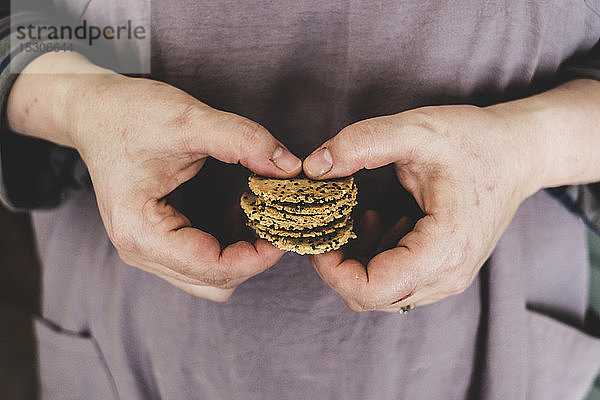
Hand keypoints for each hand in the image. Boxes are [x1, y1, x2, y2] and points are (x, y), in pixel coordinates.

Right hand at [7, 52, 301, 300]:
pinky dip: (229, 244)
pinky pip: (203, 260)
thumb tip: (290, 167)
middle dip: (252, 257)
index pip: (212, 269)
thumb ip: (244, 141)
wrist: (94, 111)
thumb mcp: (190, 120)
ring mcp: (148, 249)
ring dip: (242, 253)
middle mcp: (141, 251)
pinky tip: (240, 212)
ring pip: (211, 277)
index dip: (257, 257)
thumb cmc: (130, 114)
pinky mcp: (159, 240)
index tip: (283, 229)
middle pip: (214, 282)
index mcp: (141, 231)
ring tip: (259, 213)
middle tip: (277, 220)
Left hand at [303, 105, 539, 310]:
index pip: (372, 290)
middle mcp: (448, 275)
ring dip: (360, 260)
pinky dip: (378, 258)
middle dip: (341, 265)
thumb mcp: (415, 130)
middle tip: (336, 223)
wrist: (518, 153)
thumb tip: (314, 166)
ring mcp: (448, 277)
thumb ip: (362, 143)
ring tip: (367, 216)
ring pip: (382, 294)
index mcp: (443, 248)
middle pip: (371, 298)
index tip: (321, 238)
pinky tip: (386, 222)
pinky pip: (397, 283)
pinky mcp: (445, 271)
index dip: (333, 271)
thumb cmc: (474, 141)